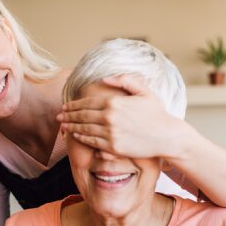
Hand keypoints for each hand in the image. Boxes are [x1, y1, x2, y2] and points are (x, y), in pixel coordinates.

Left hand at [57, 75, 180, 158]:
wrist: (167, 136)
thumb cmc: (157, 113)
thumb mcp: (144, 91)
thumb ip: (125, 80)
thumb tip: (104, 78)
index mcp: (114, 102)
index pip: (87, 103)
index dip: (73, 105)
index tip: (66, 106)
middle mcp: (109, 118)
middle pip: (82, 116)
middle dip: (68, 116)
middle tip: (59, 116)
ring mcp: (110, 134)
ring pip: (84, 130)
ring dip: (71, 128)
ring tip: (63, 126)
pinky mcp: (114, 148)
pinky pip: (93, 143)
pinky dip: (82, 139)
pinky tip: (76, 137)